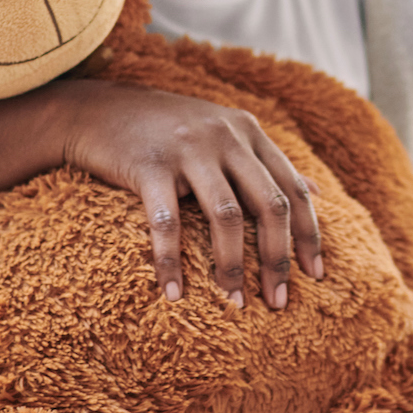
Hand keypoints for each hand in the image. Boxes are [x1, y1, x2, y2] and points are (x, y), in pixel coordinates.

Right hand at [0, 79, 321, 308]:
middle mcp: (226, 137)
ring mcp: (188, 149)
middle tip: (279, 302)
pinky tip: (174, 294)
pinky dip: (172, 262)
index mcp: (249, 132)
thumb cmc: (166, 129)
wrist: (95, 109)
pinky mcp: (149, 165)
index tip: (315, 275)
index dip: (308, 234)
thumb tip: (317, 191)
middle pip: (269, 205)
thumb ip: (267, 162)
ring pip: (226, 216)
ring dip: (233, 266)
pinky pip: (167, 224)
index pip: (293, 188)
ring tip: (235, 303)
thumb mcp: (224, 132)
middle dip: (278, 259)